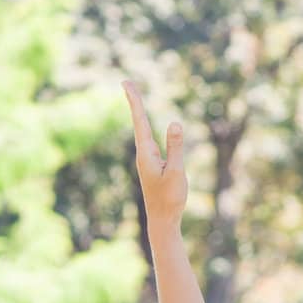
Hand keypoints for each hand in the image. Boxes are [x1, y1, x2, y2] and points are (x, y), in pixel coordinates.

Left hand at [123, 80, 187, 226]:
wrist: (162, 220)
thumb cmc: (170, 198)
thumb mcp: (176, 171)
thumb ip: (176, 147)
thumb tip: (175, 122)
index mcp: (146, 153)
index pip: (140, 121)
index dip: (135, 101)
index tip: (126, 83)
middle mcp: (144, 153)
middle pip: (139, 121)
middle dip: (134, 101)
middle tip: (126, 82)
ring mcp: (147, 159)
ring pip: (143, 130)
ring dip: (139, 112)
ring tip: (133, 95)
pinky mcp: (153, 165)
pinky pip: (149, 139)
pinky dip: (146, 125)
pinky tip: (145, 124)